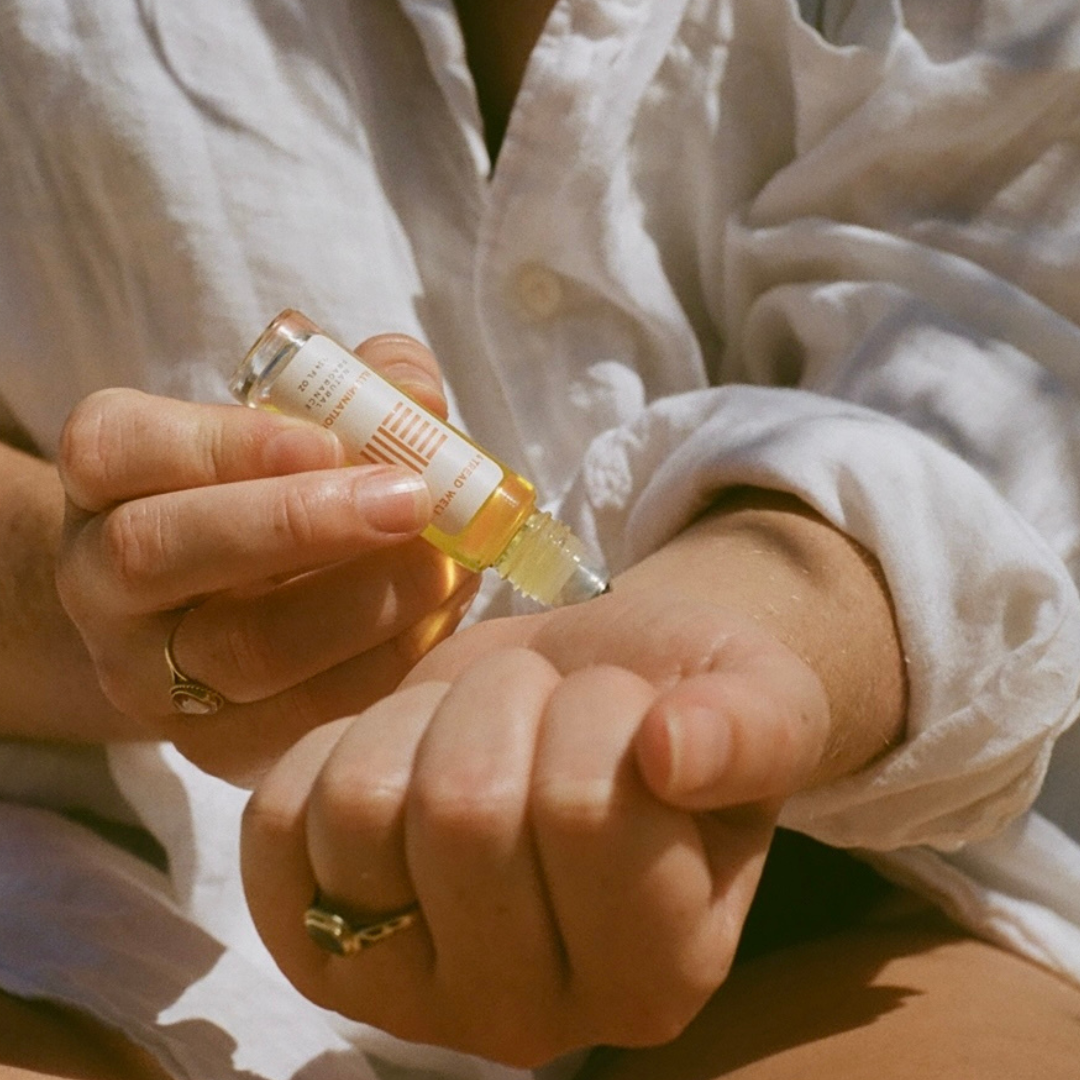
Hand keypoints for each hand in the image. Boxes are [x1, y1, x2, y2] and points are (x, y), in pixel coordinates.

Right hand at [55, 334, 477, 782]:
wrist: (227, 613)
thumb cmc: (282, 495)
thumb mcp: (305, 427)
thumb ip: (362, 392)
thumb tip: (421, 402)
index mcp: (108, 477)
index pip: (117, 448)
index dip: (223, 443)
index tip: (329, 440)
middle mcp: (99, 577)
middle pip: (156, 552)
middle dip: (297, 523)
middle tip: (410, 502)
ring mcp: (144, 674)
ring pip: (235, 652)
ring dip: (361, 606)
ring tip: (446, 568)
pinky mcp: (212, 748)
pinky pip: (299, 721)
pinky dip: (384, 668)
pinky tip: (437, 623)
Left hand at [240, 586, 832, 1064]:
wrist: (577, 709)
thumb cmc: (666, 704)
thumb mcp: (754, 695)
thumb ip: (752, 729)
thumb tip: (675, 751)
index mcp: (663, 974)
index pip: (588, 812)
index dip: (600, 712)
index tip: (626, 705)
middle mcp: (531, 1018)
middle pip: (463, 809)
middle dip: (507, 701)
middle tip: (545, 703)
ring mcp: (407, 996)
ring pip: (361, 804)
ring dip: (424, 715)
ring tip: (478, 722)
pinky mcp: (315, 943)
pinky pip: (278, 818)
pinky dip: (341, 742)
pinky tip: (407, 749)